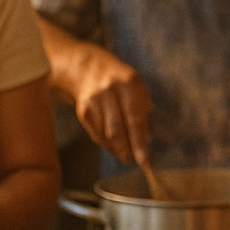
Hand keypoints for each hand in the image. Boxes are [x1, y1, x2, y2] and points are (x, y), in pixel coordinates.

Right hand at [71, 48, 152, 166]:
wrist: (89, 68)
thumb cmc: (121, 82)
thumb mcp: (138, 88)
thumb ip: (143, 111)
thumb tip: (146, 141)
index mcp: (129, 83)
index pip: (135, 118)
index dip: (139, 141)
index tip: (144, 160)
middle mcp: (109, 90)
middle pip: (117, 130)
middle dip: (127, 150)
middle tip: (133, 161)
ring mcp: (94, 100)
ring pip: (105, 135)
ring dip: (117, 149)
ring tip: (125, 155)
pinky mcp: (83, 110)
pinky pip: (96, 134)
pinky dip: (106, 144)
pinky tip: (113, 146)